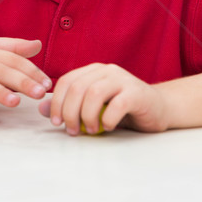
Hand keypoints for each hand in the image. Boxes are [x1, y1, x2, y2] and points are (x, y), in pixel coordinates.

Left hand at [39, 63, 166, 135]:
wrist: (159, 109)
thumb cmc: (123, 110)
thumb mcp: (93, 108)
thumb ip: (69, 106)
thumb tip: (42, 109)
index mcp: (93, 71)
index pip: (66, 81)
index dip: (57, 102)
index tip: (56, 122)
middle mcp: (107, 71)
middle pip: (78, 87)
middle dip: (70, 112)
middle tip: (72, 131)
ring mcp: (123, 79)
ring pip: (94, 93)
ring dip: (87, 116)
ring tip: (91, 130)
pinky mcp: (136, 93)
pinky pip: (116, 104)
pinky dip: (107, 119)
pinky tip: (108, 127)